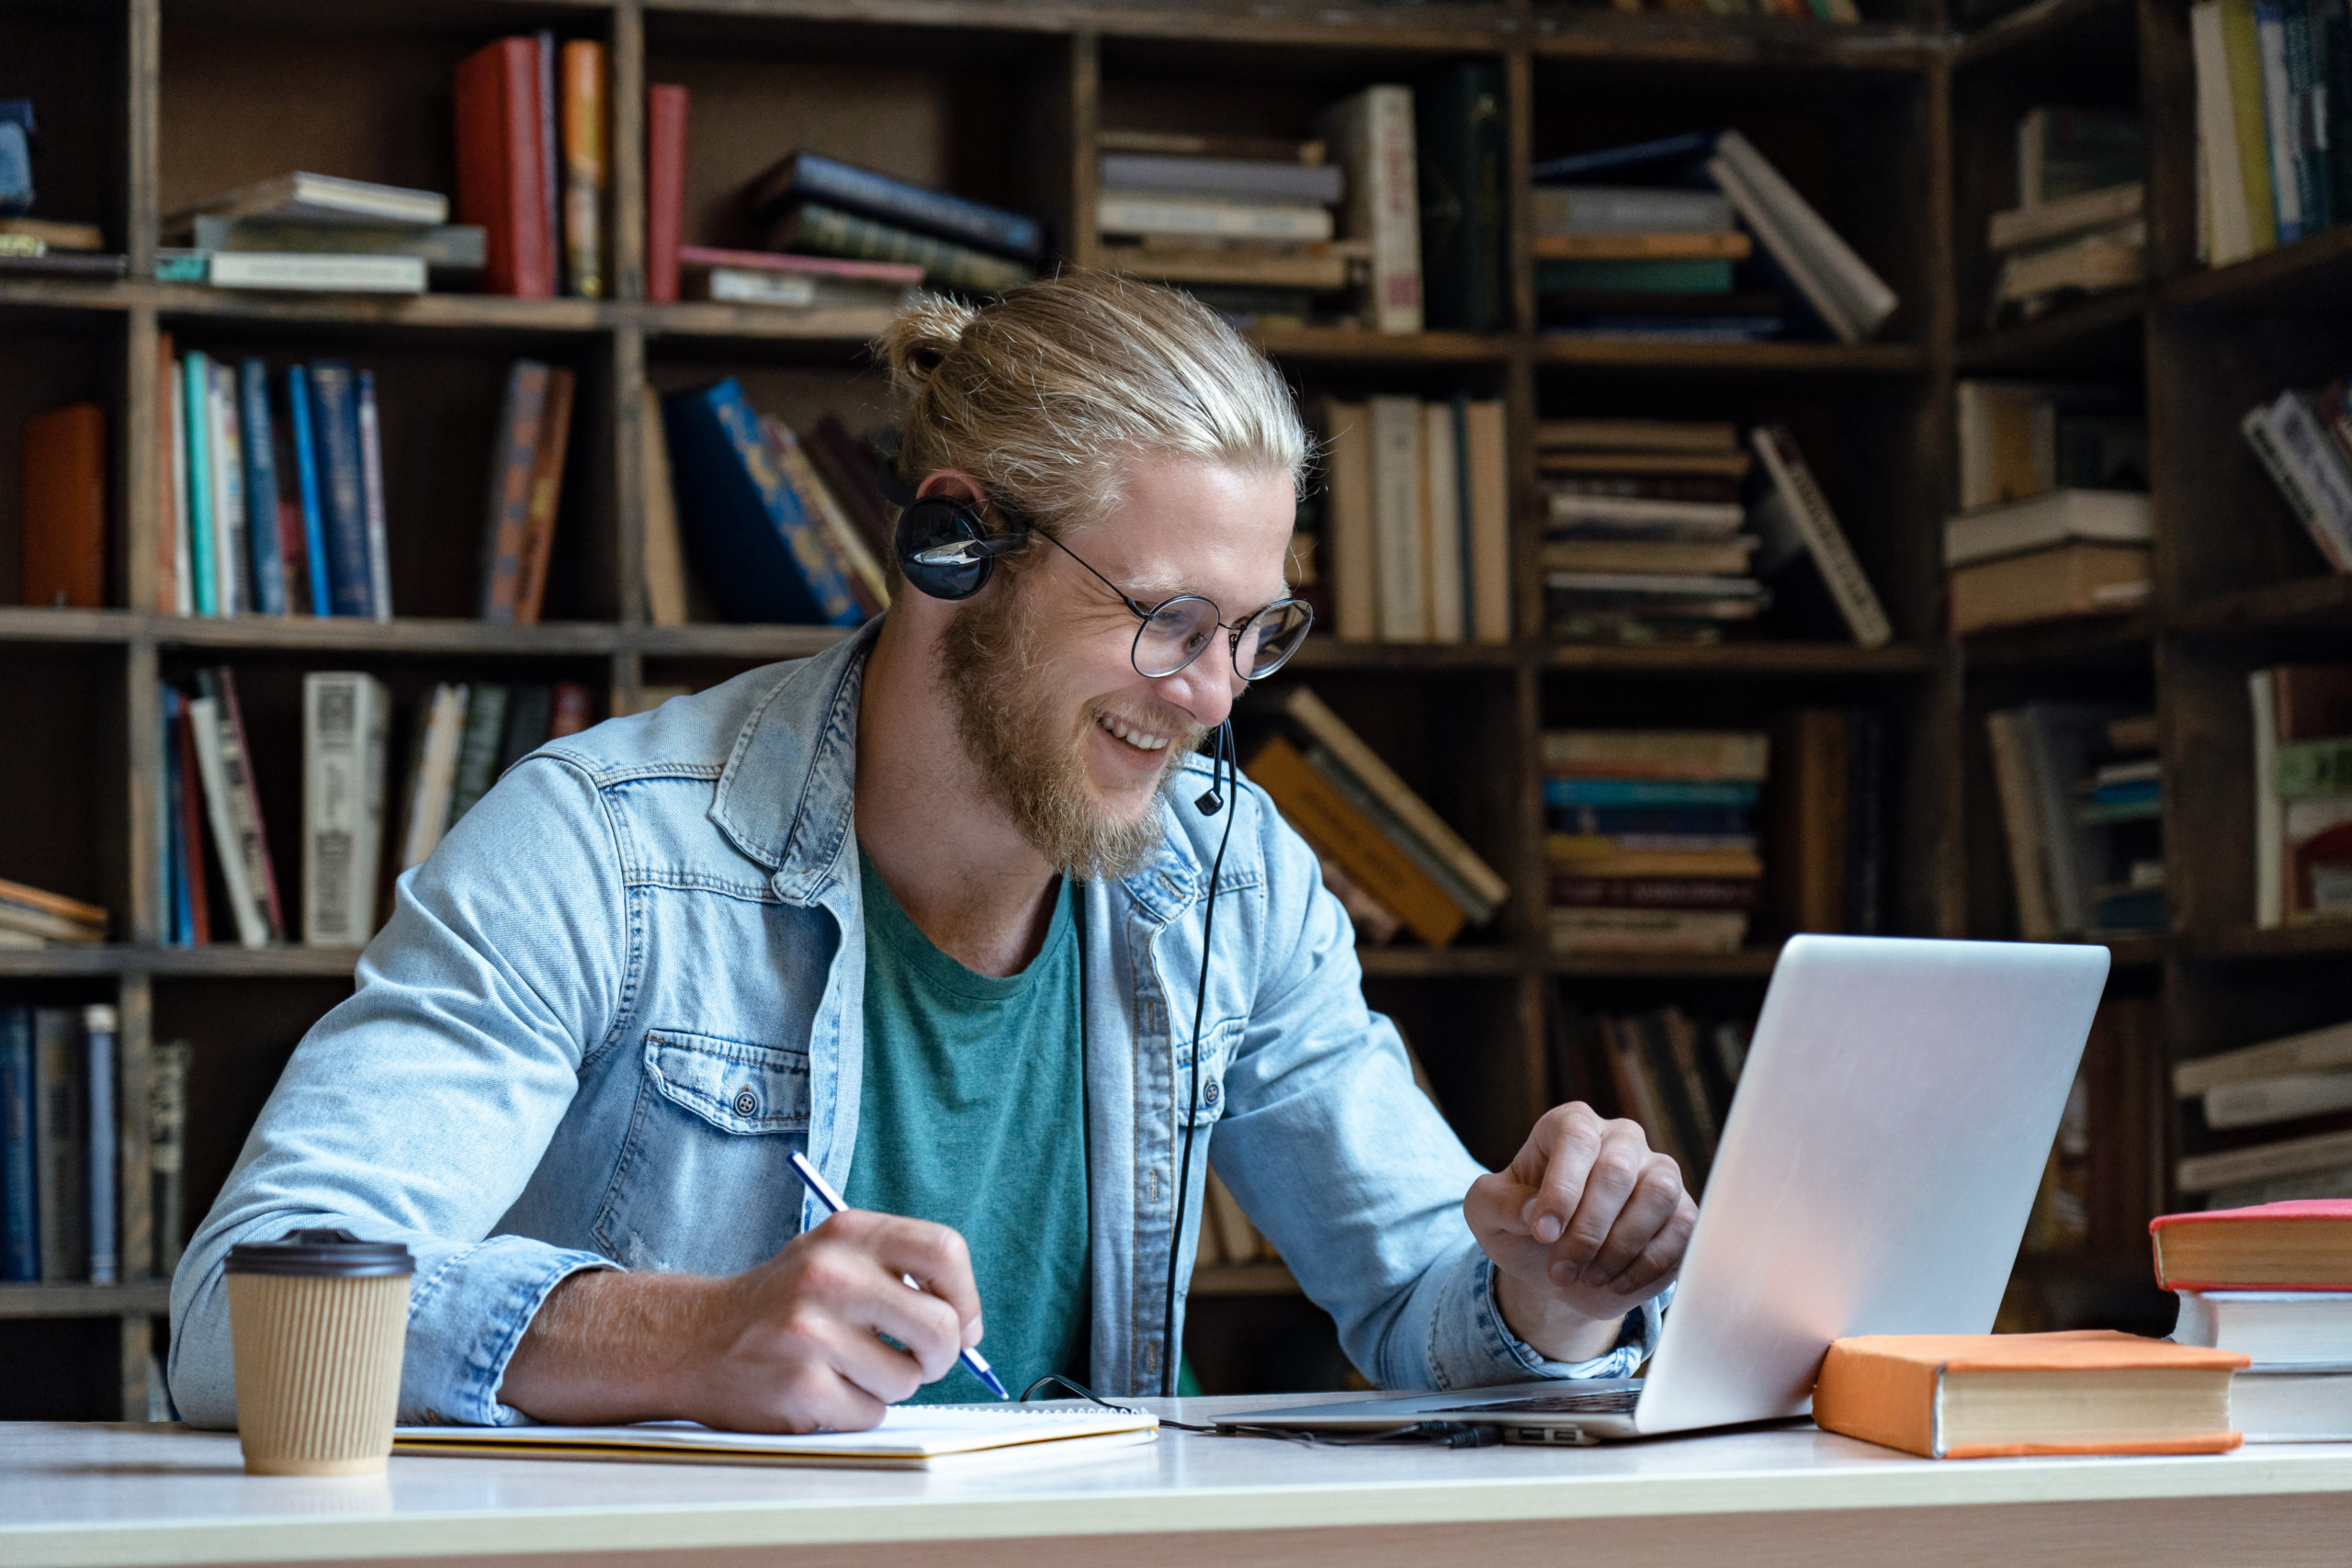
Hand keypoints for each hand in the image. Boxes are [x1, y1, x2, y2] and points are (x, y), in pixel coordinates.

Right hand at [499, 1209, 982, 1433]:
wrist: (694, 1338)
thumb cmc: (784, 1302)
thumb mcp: (836, 1256)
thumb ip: (901, 1274)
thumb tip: (968, 1327)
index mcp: (848, 1233)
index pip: (943, 1252)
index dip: (965, 1296)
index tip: (961, 1322)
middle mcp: (830, 1274)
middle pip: (940, 1325)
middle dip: (942, 1355)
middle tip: (920, 1361)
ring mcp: (810, 1332)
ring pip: (907, 1378)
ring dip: (890, 1385)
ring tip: (849, 1370)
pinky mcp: (798, 1386)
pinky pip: (869, 1414)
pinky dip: (856, 1412)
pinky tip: (822, 1391)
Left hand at [1463, 1103, 1694, 1361]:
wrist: (1561, 1270)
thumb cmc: (1523, 1228)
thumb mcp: (1487, 1212)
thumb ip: (1500, 1203)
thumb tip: (1536, 1211)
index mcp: (1571, 1125)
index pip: (1575, 1138)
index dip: (1561, 1188)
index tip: (1543, 1234)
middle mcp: (1620, 1139)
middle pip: (1617, 1170)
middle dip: (1586, 1231)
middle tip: (1560, 1271)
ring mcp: (1658, 1172)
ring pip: (1658, 1195)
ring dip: (1620, 1247)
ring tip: (1588, 1276)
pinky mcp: (1682, 1210)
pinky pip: (1682, 1229)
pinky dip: (1647, 1264)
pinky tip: (1615, 1282)